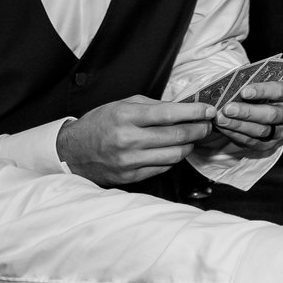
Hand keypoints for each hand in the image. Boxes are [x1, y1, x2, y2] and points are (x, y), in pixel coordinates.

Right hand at [58, 96, 216, 185]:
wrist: (72, 151)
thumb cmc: (100, 123)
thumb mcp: (122, 105)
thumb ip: (153, 106)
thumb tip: (184, 107)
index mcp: (125, 116)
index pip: (169, 114)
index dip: (194, 112)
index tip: (209, 110)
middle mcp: (127, 139)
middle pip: (176, 136)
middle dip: (199, 129)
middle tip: (208, 125)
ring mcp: (128, 161)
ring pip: (174, 155)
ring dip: (189, 145)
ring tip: (193, 138)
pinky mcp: (130, 177)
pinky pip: (163, 168)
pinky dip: (174, 159)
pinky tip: (176, 150)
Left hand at [200, 79, 282, 158]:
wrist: (267, 112)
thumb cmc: (261, 92)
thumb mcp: (262, 84)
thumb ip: (252, 83)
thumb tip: (232, 86)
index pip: (280, 91)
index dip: (263, 91)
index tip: (244, 91)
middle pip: (271, 115)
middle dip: (247, 112)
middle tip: (228, 108)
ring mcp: (281, 131)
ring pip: (260, 131)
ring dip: (238, 125)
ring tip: (220, 119)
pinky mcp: (269, 144)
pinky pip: (251, 141)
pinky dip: (235, 134)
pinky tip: (222, 127)